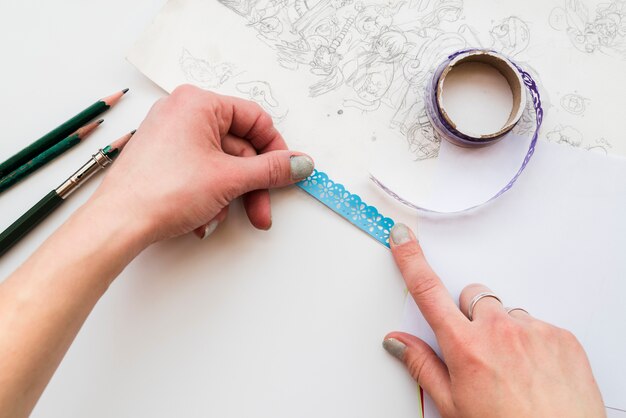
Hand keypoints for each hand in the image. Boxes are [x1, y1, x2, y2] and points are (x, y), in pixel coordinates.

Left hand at [91, 85, 313, 243]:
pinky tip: (201, 217)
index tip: (286, 174)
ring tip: (218, 216)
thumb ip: (272, 170)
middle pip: (238, 147)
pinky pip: (200, 171)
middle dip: (251, 185)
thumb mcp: (230, 179)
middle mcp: (183, 112)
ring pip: (220, 164)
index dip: (275, 150)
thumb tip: (300, 164)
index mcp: (199, 102)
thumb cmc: (163, 191)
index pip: (255, 119)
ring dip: (228, 194)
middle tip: (261, 210)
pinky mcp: (163, 157)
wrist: (118, 223)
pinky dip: (208, 194)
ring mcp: (171, 135)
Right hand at [383, 224, 604, 417]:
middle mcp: (498, 331)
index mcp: (465, 346)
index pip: (428, 291)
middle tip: (476, 347)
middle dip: (469, 314)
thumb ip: (422, 365)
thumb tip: (397, 343)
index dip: (411, 260)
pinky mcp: (561, 336)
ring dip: (503, 330)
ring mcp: (533, 331)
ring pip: (506, 312)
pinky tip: (533, 369)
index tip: (403, 239)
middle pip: (472, 296)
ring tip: (511, 366)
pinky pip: (537, 324)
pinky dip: (532, 341)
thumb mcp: (453, 404)